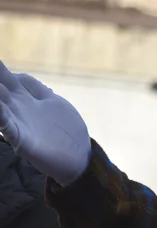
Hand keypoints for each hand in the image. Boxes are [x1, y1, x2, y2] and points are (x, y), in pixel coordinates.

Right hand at [0, 60, 90, 185]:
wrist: (78, 158)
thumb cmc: (64, 129)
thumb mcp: (52, 102)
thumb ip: (36, 89)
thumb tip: (18, 76)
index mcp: (26, 98)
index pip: (8, 77)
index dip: (0, 69)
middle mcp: (18, 108)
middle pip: (0, 88)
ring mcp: (19, 123)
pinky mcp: (22, 140)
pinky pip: (7, 126)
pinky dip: (0, 116)